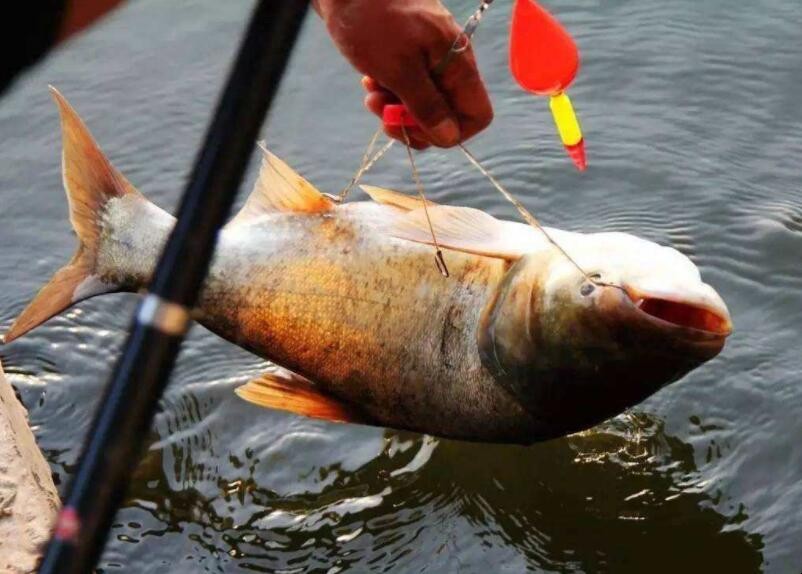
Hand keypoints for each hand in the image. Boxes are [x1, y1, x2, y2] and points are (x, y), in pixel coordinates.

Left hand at [315, 0, 492, 148]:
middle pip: (446, 117)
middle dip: (413, 123)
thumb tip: (449, 138)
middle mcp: (449, 65)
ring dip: (395, 108)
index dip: (451, 132)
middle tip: (384, 112)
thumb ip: (427, 106)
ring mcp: (430, 60)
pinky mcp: (410, 58)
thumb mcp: (399, 70)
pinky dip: (388, 91)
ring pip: (422, 106)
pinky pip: (407, 89)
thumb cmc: (373, 22)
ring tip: (371, 92)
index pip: (477, 116)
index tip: (416, 128)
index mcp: (457, 65)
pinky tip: (369, 79)